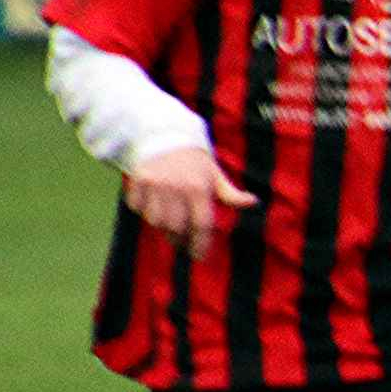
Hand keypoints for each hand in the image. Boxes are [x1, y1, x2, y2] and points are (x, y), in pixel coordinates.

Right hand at [124, 147, 255, 253]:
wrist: (166, 135)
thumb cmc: (196, 162)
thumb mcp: (215, 175)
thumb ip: (231, 194)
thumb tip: (253, 202)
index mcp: (199, 188)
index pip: (201, 224)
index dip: (201, 244)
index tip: (200, 256)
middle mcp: (177, 187)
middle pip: (176, 227)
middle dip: (180, 240)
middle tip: (182, 244)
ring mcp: (156, 183)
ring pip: (155, 221)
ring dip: (162, 229)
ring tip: (169, 227)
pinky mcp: (138, 179)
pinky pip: (137, 207)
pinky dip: (143, 211)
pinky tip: (151, 207)